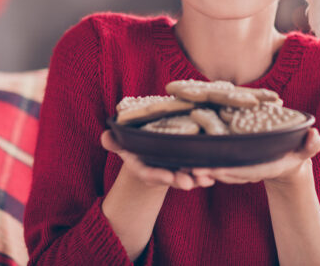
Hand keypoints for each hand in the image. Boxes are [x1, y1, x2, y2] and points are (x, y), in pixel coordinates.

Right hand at [101, 130, 215, 190]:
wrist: (149, 149)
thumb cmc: (135, 145)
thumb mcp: (124, 143)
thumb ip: (115, 142)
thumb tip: (105, 136)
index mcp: (143, 166)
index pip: (148, 174)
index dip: (157, 176)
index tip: (167, 178)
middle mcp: (159, 170)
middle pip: (170, 178)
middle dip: (180, 181)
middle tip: (188, 183)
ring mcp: (174, 169)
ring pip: (186, 176)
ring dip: (196, 179)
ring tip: (207, 179)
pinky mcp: (187, 166)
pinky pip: (197, 171)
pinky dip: (205, 174)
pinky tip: (214, 175)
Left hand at [191, 127, 319, 186]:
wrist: (287, 159)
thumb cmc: (296, 151)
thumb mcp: (306, 148)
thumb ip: (311, 145)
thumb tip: (315, 136)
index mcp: (264, 167)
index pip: (246, 170)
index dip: (232, 171)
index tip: (216, 171)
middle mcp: (249, 168)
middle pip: (228, 172)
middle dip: (210, 172)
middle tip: (192, 170)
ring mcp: (239, 165)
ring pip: (219, 168)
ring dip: (203, 169)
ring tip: (184, 167)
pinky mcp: (232, 158)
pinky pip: (217, 161)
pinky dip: (203, 161)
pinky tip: (186, 156)